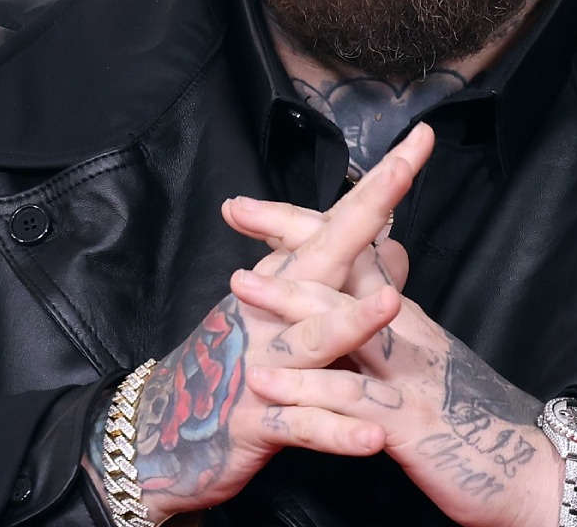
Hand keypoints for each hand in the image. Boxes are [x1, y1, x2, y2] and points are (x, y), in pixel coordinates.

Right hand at [111, 125, 434, 519]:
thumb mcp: (279, 314)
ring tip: (392, 303)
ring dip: (349, 320)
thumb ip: (332, 278)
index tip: (421, 137)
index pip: (338, 222)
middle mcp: (270, 312)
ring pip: (310, 339)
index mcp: (283, 283)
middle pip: (322, 255)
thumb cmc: (230, 366)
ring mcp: (261, 366)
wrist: (154, 435)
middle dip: (363, 212)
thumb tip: (391, 241)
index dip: (378, 183)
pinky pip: (301, 426)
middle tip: (403, 171)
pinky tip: (373, 440)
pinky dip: (336, 433)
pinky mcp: (255, 423)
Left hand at [223, 171, 562, 526]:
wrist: (531, 471)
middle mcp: (406, 333)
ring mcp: (407, 374)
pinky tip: (268, 383)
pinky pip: (351, 400)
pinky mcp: (407, 422)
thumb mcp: (427, 363)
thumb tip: (366, 294)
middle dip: (294, 235)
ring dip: (294, 300)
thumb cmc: (473, 421)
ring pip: (347, 323)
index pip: (355, 251)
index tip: (248, 207)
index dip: (305, 224)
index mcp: (406, 319)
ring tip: (243, 285)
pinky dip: (309, 388)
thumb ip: (390, 329)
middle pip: (348, 267)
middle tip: (237, 209)